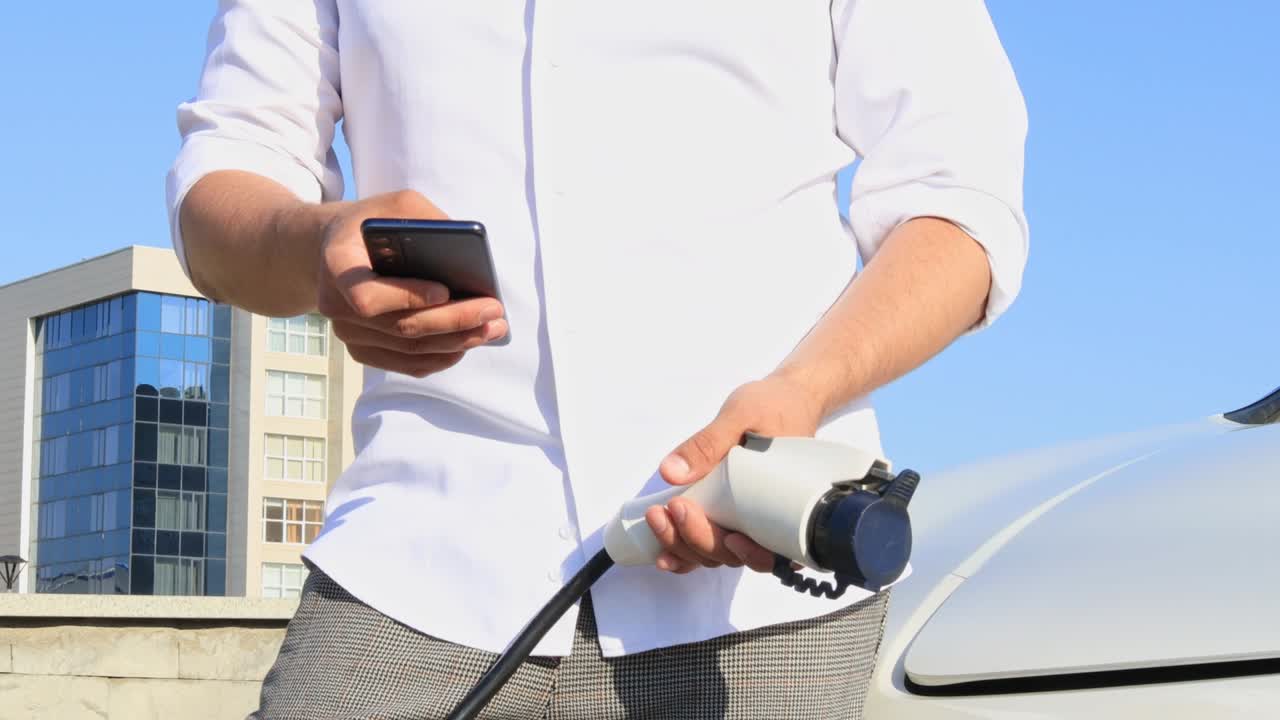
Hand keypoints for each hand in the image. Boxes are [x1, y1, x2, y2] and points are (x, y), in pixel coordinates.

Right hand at [313, 190, 507, 376]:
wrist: (336, 248)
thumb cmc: (373, 223)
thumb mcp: (397, 205)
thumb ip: (428, 221)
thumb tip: (468, 251)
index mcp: (336, 262)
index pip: (366, 296)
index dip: (407, 298)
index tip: (446, 290)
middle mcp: (334, 304)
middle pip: (400, 326)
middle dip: (453, 321)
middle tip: (493, 310)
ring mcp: (347, 332)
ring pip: (409, 349)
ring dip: (457, 341)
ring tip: (493, 327)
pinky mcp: (362, 350)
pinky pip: (406, 364)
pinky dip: (441, 356)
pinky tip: (468, 342)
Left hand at [645, 374, 824, 573]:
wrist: (787, 399)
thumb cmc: (773, 408)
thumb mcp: (740, 416)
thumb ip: (708, 444)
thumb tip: (669, 473)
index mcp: (784, 507)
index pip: (760, 551)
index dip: (731, 548)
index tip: (704, 520)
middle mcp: (767, 524)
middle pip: (728, 555)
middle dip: (693, 538)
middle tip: (673, 507)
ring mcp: (746, 523)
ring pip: (714, 555)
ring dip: (681, 544)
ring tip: (657, 517)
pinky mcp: (729, 515)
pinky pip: (708, 545)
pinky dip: (684, 552)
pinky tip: (660, 551)